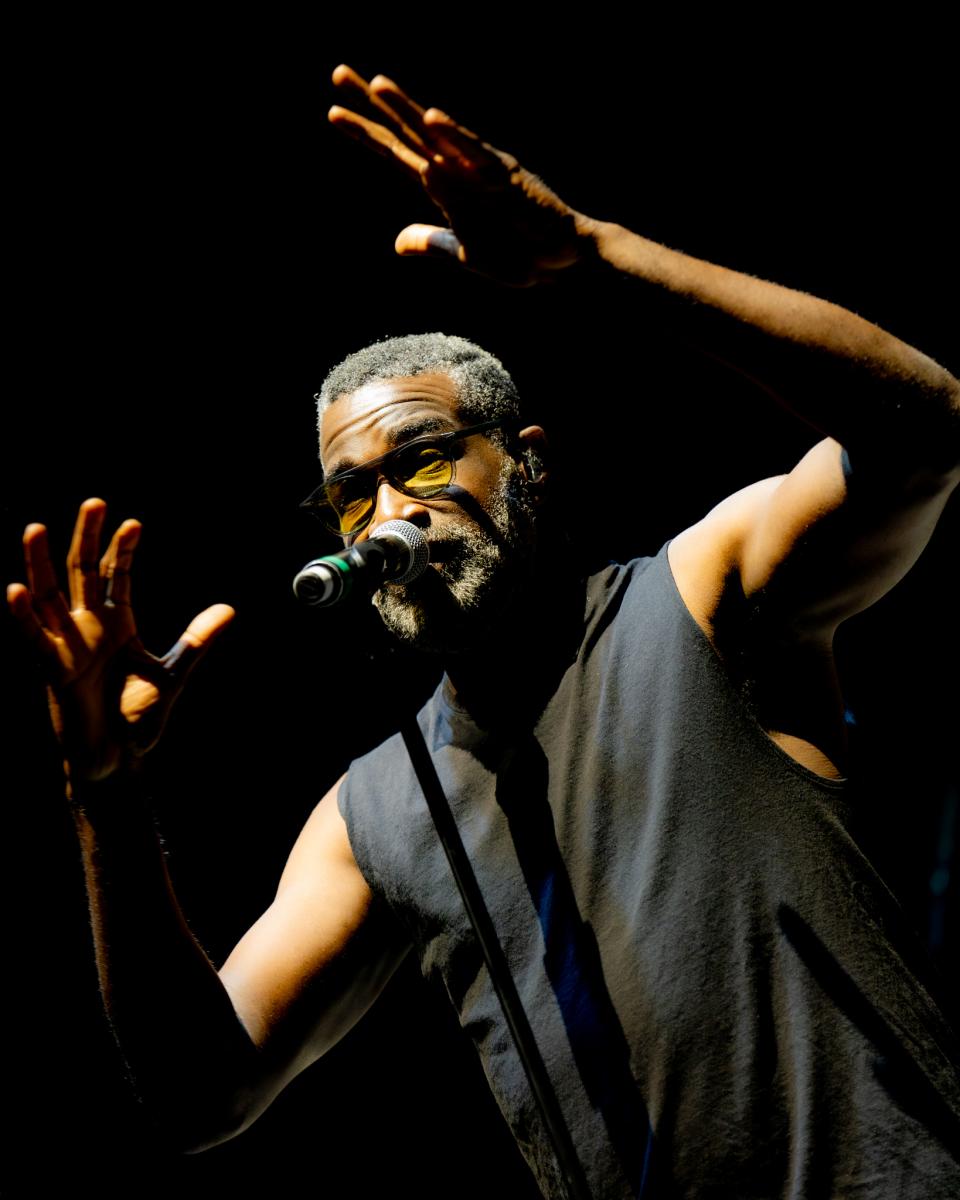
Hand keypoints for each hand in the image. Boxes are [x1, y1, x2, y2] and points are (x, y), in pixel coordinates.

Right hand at [7, 498, 233, 784]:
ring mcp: (67, 645)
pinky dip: (22, 615)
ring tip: (34, 528)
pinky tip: (16, 588)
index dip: (124, 549)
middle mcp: (88, 627)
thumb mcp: (172, 672)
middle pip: (82, 572)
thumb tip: (229, 608)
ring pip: (48, 595)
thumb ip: (196, 639)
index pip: (118, 576)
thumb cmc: (137, 717)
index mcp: (117, 624)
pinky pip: (34, 638)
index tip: (134, 524)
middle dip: (86, 539)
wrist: (119, 758)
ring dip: (39, 563)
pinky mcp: (52, 669)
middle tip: (94, 503)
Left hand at [328, 65, 595, 286]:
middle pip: (408, 131)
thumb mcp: (463, 253)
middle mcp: (457, 169)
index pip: (397, 152)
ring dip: (407, 109)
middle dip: (374, 105)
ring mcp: (479, 171)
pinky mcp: (506, 178)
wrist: (560, 263)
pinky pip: (476, 154)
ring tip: (376, 84)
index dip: (366, 132)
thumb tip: (397, 243)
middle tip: (338, 73)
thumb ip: (431, 242)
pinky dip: (454, 136)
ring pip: (437, 134)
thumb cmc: (519, 256)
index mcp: (445, 186)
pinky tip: (431, 118)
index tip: (333, 111)